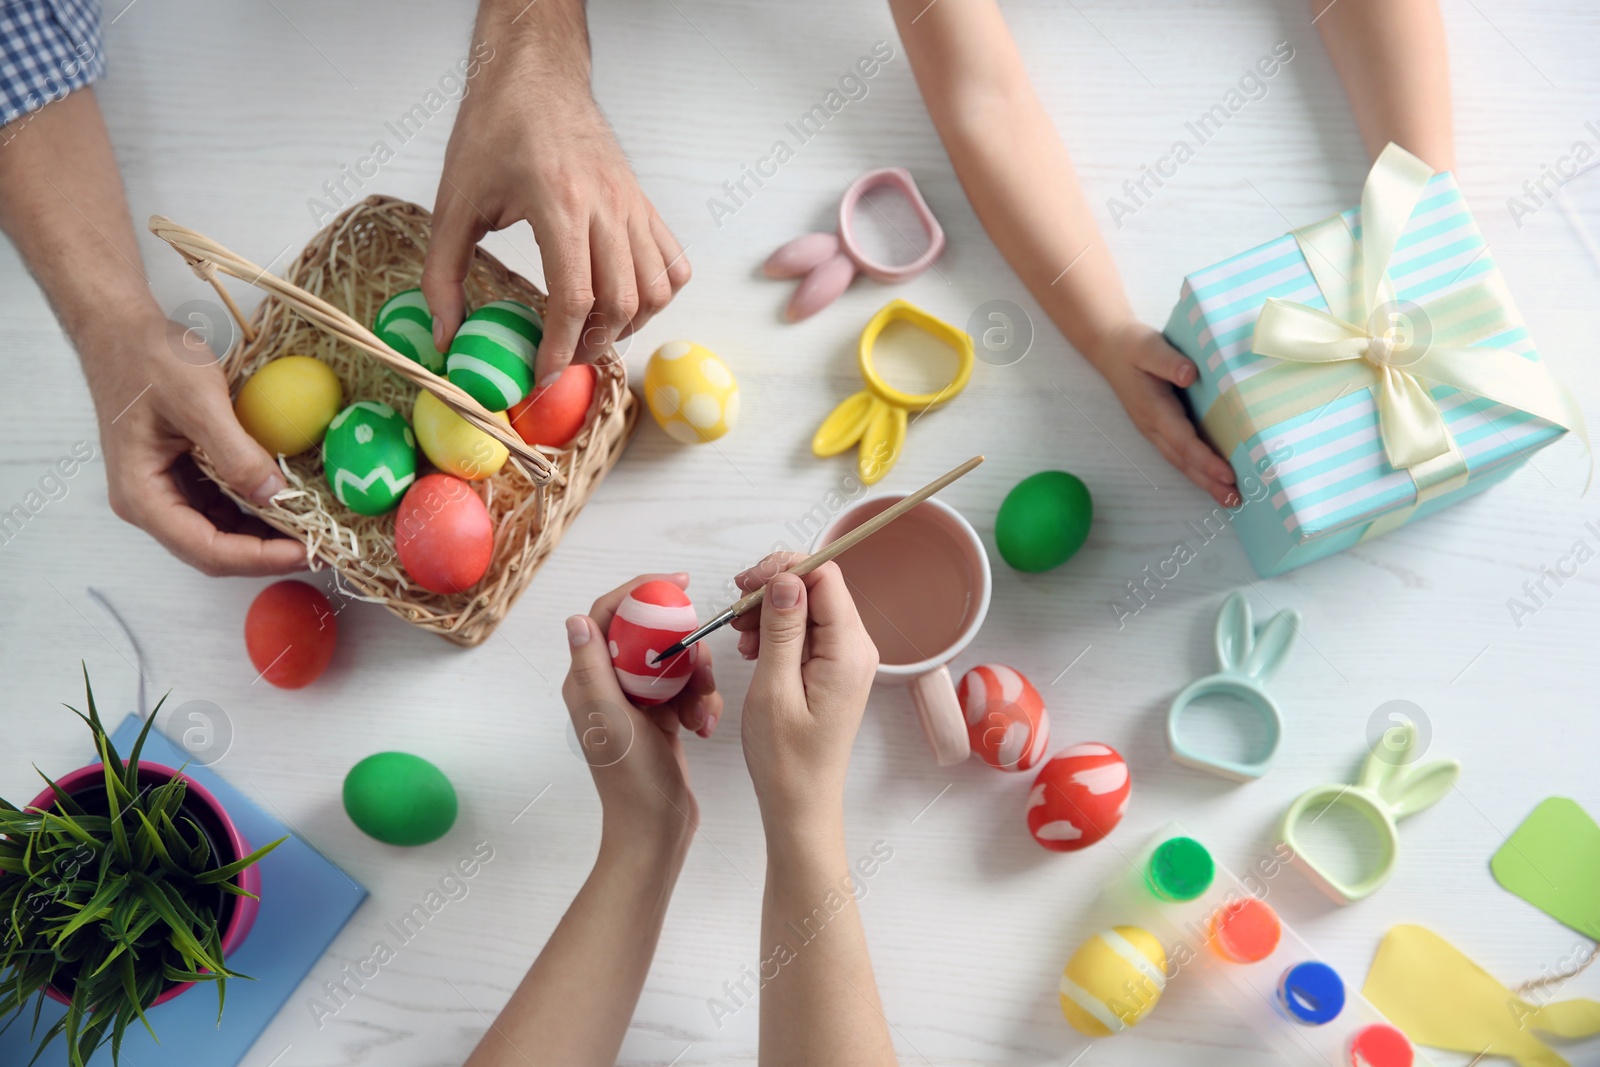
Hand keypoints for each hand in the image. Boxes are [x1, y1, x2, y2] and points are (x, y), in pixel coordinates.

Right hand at [86, 309, 303, 576]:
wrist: (122, 330)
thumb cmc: (150, 357)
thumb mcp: (198, 400)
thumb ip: (235, 452)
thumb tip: (274, 494)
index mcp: (142, 495)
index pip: (205, 548)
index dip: (258, 558)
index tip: (305, 552)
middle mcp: (149, 503)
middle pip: (212, 551)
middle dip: (265, 555)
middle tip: (320, 549)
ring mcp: (164, 492)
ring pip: (219, 534)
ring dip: (263, 539)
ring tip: (311, 534)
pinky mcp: (180, 477)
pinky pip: (220, 508)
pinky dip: (254, 514)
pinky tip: (288, 507)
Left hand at [423, 41, 690, 386]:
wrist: (535, 74)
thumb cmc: (493, 130)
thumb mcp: (454, 202)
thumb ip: (443, 274)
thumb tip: (444, 335)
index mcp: (559, 205)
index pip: (575, 299)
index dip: (561, 349)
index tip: (543, 375)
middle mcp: (607, 207)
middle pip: (622, 302)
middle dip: (595, 345)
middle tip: (565, 360)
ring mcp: (633, 204)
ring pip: (656, 288)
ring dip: (631, 324)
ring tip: (596, 333)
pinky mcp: (644, 202)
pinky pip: (673, 263)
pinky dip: (656, 295)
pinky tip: (625, 301)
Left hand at [563, 573, 721, 845]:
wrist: (656, 831)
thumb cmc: (632, 782)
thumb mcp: (612, 720)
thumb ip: (593, 669)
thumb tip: (577, 619)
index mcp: (587, 682)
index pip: (608, 617)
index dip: (638, 591)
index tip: (676, 583)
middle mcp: (608, 687)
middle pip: (648, 636)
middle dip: (681, 644)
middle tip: (702, 656)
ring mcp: (637, 703)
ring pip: (674, 663)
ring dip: (697, 681)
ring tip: (703, 711)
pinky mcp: (661, 718)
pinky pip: (687, 691)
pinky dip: (702, 704)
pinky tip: (705, 727)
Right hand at [731, 554, 878, 827]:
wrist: (801, 804)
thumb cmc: (786, 759)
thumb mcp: (774, 689)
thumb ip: (782, 629)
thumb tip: (787, 578)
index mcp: (848, 651)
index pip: (825, 576)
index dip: (783, 569)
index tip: (745, 585)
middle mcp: (856, 649)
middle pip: (817, 586)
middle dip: (773, 589)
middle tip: (736, 613)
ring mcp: (846, 659)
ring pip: (808, 607)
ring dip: (770, 611)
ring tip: (742, 639)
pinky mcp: (833, 670)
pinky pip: (807, 632)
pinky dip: (777, 632)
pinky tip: (755, 651)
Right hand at [1088, 322, 1238, 506]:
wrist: (1110, 349)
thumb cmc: (1132, 347)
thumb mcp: (1149, 347)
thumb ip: (1168, 362)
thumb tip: (1190, 375)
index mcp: (1154, 410)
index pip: (1183, 440)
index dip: (1205, 460)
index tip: (1228, 474)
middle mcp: (1153, 426)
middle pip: (1183, 461)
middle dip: (1208, 482)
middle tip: (1234, 501)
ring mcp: (1155, 430)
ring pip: (1181, 462)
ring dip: (1204, 482)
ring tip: (1228, 499)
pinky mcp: (1159, 427)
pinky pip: (1180, 454)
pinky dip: (1197, 470)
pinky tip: (1212, 478)